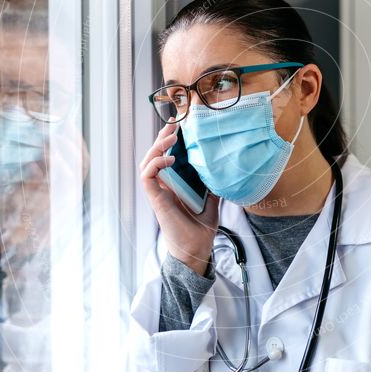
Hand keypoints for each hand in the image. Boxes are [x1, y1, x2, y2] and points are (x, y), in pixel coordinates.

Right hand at [139, 120, 219, 274]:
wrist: (197, 247)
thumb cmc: (201, 226)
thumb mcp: (212, 198)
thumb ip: (212, 183)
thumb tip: (223, 167)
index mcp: (173, 183)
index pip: (165, 156)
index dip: (168, 140)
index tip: (179, 125)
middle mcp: (163, 185)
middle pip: (154, 155)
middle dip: (162, 137)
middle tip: (174, 124)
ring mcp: (158, 191)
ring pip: (147, 162)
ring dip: (157, 146)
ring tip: (171, 136)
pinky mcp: (156, 199)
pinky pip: (147, 176)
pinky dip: (156, 164)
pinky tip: (170, 159)